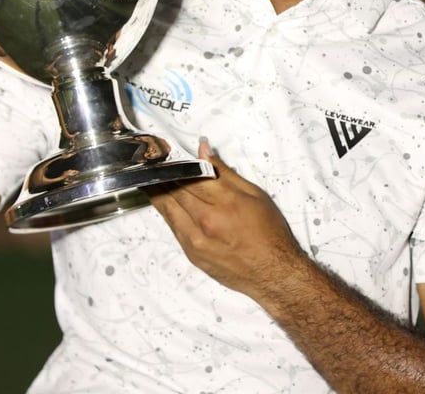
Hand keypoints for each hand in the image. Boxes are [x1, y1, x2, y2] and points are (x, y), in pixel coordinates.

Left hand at [148, 140, 307, 298]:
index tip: (168, 154)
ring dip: (158, 191)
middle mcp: (207, 220)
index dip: (177, 162)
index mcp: (225, 201)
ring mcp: (196, 239)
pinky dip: (166, 212)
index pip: (190, 174)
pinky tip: (163, 201)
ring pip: (167, 208)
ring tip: (151, 179)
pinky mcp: (192, 253)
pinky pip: (172, 227)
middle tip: (155, 164)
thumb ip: (225, 172)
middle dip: (164, 175)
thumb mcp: (254, 194)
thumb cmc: (270, 233)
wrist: (273, 273)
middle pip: (175, 190)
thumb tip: (204, 151)